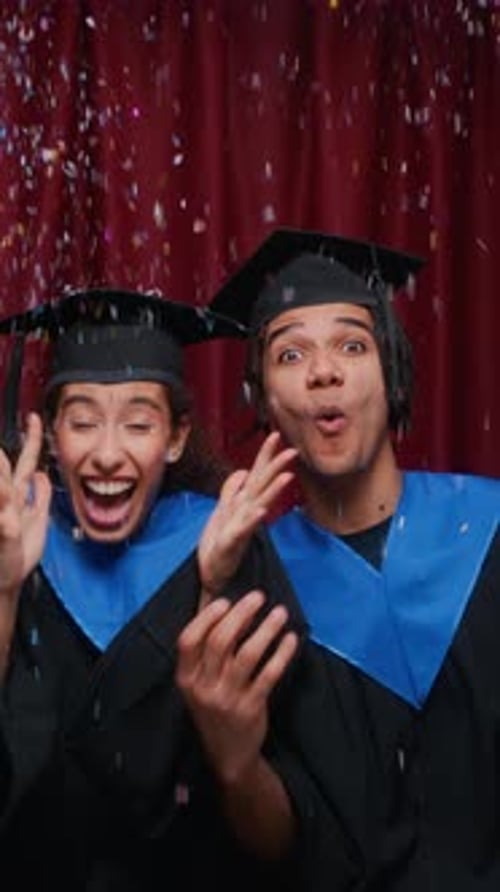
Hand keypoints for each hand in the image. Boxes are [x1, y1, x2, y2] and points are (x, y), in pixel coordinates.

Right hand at [0, 413, 51, 599]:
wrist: (8, 579)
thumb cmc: (19, 552)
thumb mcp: (37, 518)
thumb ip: (39, 496)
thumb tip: (43, 475)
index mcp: (18, 495)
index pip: (25, 460)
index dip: (31, 439)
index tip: (33, 419)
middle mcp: (9, 501)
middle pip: (6, 468)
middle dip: (4, 456)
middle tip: (15, 438)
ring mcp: (5, 516)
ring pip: (5, 488)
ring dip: (4, 477)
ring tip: (4, 470)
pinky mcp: (7, 532)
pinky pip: (8, 522)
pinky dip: (8, 517)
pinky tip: (10, 517)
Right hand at [176, 590, 297, 785]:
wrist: (228, 755)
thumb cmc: (214, 708)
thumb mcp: (199, 685)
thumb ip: (207, 655)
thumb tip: (229, 610)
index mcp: (186, 678)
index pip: (189, 640)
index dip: (207, 618)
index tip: (226, 601)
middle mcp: (203, 687)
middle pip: (220, 641)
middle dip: (241, 614)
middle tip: (259, 597)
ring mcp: (227, 699)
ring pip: (247, 654)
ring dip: (265, 629)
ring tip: (280, 613)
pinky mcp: (250, 708)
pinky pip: (269, 674)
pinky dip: (281, 653)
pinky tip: (290, 640)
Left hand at [197, 431, 295, 597]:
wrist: (212, 572)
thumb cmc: (220, 542)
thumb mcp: (222, 509)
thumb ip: (232, 490)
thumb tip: (242, 471)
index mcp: (243, 502)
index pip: (256, 473)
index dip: (265, 454)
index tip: (275, 434)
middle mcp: (246, 511)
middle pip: (262, 484)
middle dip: (276, 467)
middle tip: (292, 452)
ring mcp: (241, 525)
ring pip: (259, 504)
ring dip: (273, 491)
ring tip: (286, 477)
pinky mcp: (232, 542)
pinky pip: (243, 528)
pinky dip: (252, 519)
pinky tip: (260, 510)